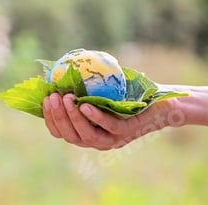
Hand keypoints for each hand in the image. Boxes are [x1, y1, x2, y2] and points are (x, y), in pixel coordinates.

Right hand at [42, 93, 180, 149]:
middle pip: (71, 136)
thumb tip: (61, 67)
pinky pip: (108, 127)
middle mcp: (100, 141)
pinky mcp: (129, 132)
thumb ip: (84, 86)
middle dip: (58, 117)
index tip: (44, 101)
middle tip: (51, 97)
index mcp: (90, 133)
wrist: (164, 100)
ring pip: (86, 135)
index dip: (51, 120)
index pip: (63, 133)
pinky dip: (94, 117)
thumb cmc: (131, 94)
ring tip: (65, 98)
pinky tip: (84, 104)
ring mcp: (115, 139)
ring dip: (72, 117)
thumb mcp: (103, 90)